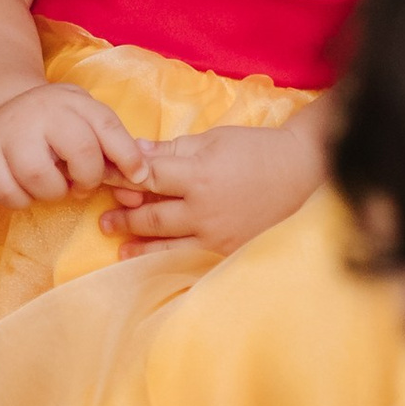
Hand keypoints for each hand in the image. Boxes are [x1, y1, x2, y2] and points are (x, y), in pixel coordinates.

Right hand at [0, 84, 152, 209]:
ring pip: (40, 177)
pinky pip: (8, 193)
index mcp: (73, 102)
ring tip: (52, 184)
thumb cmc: (55, 122)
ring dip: (53, 192)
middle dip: (88, 179)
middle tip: (81, 183)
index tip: (138, 178)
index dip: (128, 157)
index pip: (107, 127)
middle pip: (80, 152)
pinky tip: (26, 189)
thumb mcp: (86, 120)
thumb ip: (114, 148)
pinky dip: (22, 200)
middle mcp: (42, 113)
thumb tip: (140, 186)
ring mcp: (10, 134)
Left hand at [103, 117, 324, 258]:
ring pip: (168, 244)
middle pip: (153, 216)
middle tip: (104, 221)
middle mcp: (204, 209)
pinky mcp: (229, 250)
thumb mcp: (214, 139)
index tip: (104, 181)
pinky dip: (170, 262)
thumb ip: (173, 149)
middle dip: (125, 218)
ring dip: (140, 246)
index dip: (123, 180)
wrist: (301, 173)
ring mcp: (217, 234)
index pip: (149, 179)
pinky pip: (192, 258)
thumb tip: (136, 152)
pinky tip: (155, 266)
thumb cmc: (256, 149)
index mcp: (199, 174)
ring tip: (120, 249)